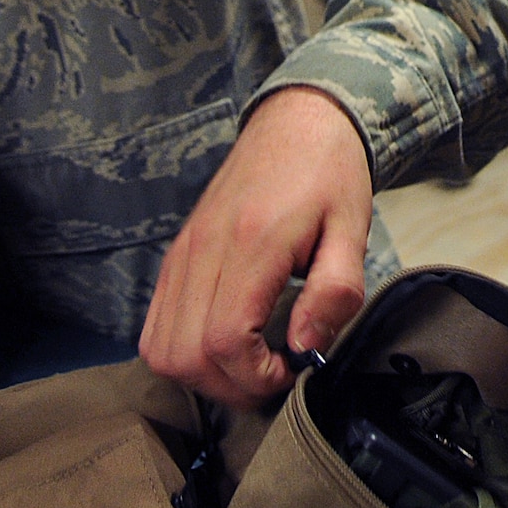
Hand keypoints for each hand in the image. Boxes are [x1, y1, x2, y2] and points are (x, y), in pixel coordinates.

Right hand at [140, 86, 374, 406]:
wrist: (297, 120)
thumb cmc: (329, 173)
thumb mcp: (351, 229)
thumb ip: (335, 293)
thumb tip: (305, 348)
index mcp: (251, 242)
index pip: (223, 341)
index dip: (255, 378)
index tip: (291, 371)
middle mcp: (204, 248)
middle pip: (184, 356)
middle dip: (229, 387)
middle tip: (271, 375)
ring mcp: (184, 251)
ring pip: (160, 348)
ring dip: (202, 374)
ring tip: (248, 363)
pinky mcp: (177, 253)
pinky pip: (155, 324)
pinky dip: (181, 350)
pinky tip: (223, 341)